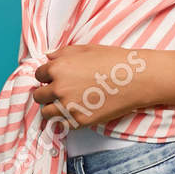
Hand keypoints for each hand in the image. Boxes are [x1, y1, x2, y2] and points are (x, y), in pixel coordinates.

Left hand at [31, 43, 154, 130]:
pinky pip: (62, 125)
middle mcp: (59, 88)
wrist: (136, 78)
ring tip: (65, 104)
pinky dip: (66, 120)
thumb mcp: (85, 49)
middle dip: (47, 93)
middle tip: (60, 92)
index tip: (55, 79)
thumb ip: (62, 53)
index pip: (38, 75)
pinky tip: (76, 112)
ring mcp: (68, 106)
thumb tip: (47, 58)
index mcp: (58, 68)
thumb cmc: (113, 60)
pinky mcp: (79, 121)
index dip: (47, 77)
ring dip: (53, 108)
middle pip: (39, 96)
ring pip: (46, 113)